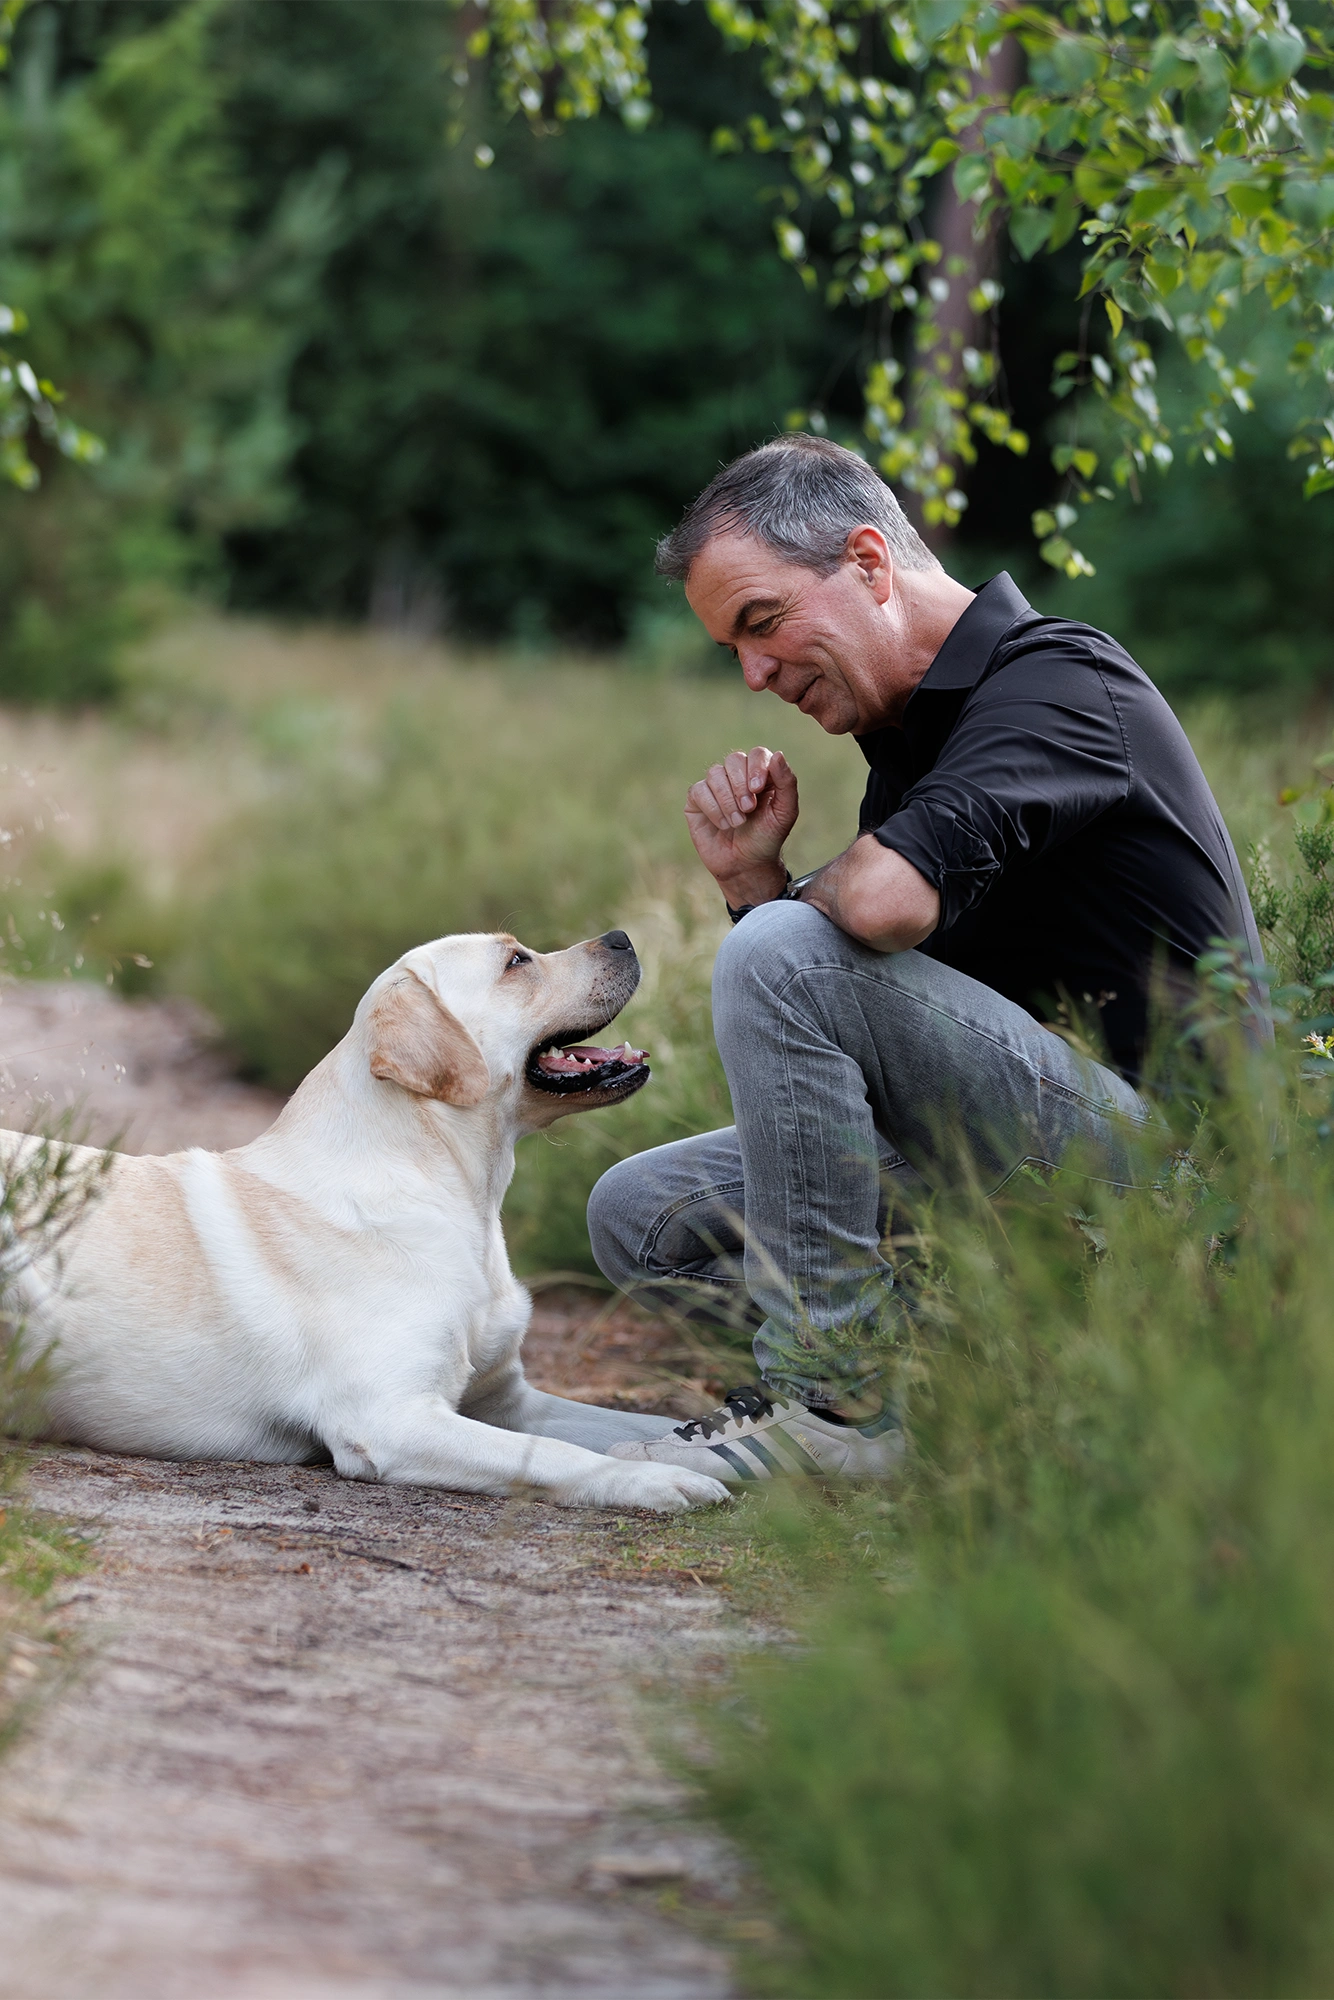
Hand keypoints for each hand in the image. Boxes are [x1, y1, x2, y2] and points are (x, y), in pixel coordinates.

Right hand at [684, 746, 798, 904]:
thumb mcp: (784, 813)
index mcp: (761, 775)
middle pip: (734, 759)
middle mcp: (736, 776)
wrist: (745, 865)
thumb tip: (778, 754)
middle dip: (740, 785)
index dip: (756, 768)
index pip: (757, 754)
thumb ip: (787, 783)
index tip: (757, 789)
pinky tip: (723, 825)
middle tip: (749, 809)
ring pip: (715, 774)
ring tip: (737, 822)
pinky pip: (699, 790)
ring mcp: (715, 787)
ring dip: (727, 800)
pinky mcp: (697, 800)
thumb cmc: (766, 839)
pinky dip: (713, 808)